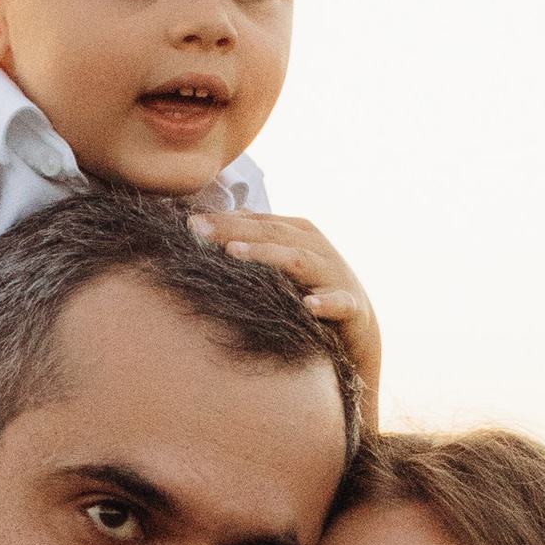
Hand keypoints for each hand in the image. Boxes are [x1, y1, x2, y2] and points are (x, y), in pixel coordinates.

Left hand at [190, 209, 381, 419]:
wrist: (357, 324)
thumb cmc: (308, 289)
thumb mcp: (282, 261)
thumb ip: (252, 242)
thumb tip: (205, 226)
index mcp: (298, 232)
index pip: (256, 221)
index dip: (223, 220)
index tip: (188, 224)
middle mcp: (316, 247)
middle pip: (271, 234)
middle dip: (233, 231)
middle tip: (198, 232)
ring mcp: (333, 274)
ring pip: (298, 260)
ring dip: (267, 256)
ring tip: (234, 254)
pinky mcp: (349, 305)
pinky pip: (338, 303)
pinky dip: (325, 303)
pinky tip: (308, 305)